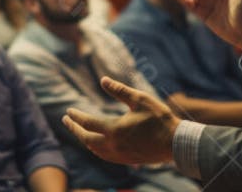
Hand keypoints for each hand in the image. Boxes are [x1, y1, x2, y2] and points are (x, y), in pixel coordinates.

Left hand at [63, 77, 180, 164]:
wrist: (175, 142)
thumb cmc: (159, 118)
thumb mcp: (140, 99)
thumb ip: (119, 90)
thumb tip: (103, 80)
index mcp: (114, 129)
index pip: (87, 123)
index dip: (76, 116)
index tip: (69, 111)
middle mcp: (113, 145)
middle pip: (86, 139)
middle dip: (74, 129)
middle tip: (66, 121)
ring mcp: (120, 155)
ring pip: (94, 150)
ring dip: (84, 140)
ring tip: (79, 131)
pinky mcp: (127, 160)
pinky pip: (105, 156)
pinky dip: (96, 149)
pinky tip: (97, 144)